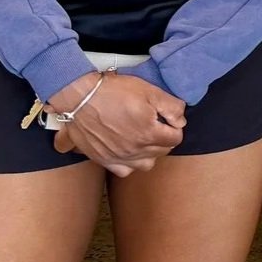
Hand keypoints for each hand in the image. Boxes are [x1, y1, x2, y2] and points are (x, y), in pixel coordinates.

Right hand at [50, 73, 185, 174]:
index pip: (176, 138)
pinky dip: (130, 164)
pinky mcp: (104, 159)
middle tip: (156, 124)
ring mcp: (119, 157)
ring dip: (150, 153)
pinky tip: (128, 151)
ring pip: (146, 164)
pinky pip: (124, 171)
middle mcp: (135, 150)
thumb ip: (172, 107)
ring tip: (144, 138)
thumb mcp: (150, 91)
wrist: (81, 97)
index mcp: (149, 134)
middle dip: (164, 138)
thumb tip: (180, 120)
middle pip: (162, 152)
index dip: (175, 126)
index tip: (168, 119)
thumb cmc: (114, 92)